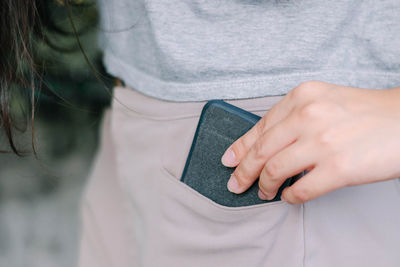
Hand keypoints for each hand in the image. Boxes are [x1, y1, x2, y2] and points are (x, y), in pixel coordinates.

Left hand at [221, 81, 399, 203]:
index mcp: (301, 97)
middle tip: (236, 184)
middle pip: (260, 150)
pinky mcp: (338, 168)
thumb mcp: (324, 101)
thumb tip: (264, 145)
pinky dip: (289, 197)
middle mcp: (308, 116)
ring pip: (274, 171)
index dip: (240, 147)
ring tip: (264, 192)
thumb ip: (293, 118)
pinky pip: (300, 189)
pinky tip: (289, 197)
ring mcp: (322, 142)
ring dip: (264, 186)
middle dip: (243, 171)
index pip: (260, 127)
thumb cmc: (366, 113)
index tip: (229, 160)